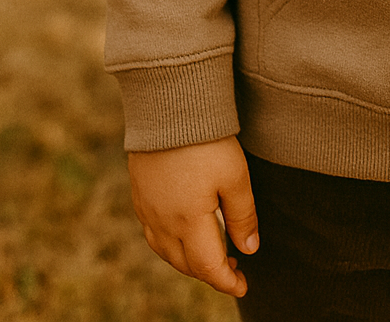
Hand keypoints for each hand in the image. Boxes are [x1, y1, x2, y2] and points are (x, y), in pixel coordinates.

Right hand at [128, 135, 258, 297]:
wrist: (167, 105)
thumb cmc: (206, 140)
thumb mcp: (235, 176)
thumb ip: (242, 216)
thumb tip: (249, 248)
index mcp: (187, 222)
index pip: (208, 266)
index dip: (227, 281)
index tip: (243, 285)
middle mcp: (162, 222)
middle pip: (185, 264)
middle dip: (209, 272)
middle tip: (233, 268)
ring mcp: (147, 209)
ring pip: (166, 252)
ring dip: (189, 260)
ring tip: (212, 253)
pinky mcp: (140, 194)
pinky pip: (153, 233)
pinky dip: (170, 244)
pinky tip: (183, 233)